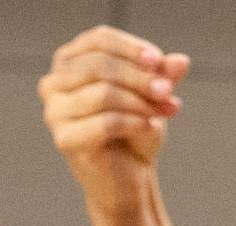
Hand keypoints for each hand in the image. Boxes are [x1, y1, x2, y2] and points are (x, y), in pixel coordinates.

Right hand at [39, 26, 188, 216]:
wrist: (128, 176)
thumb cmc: (134, 129)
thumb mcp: (151, 94)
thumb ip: (162, 75)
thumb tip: (181, 62)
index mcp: (69, 61)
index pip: (99, 39)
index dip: (131, 48)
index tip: (160, 62)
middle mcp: (54, 84)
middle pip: (98, 65)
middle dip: (138, 77)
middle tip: (167, 91)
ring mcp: (54, 113)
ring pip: (102, 94)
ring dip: (139, 101)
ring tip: (163, 111)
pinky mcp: (64, 140)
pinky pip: (105, 123)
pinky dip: (134, 123)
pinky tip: (151, 128)